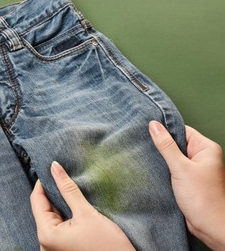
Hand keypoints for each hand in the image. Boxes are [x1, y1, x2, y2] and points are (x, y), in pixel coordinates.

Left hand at [30, 161, 134, 250]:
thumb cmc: (107, 245)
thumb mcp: (86, 213)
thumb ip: (68, 189)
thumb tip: (54, 167)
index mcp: (46, 235)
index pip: (36, 200)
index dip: (44, 182)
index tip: (52, 169)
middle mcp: (45, 243)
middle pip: (43, 209)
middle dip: (54, 193)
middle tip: (65, 176)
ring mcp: (53, 247)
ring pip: (52, 216)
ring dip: (61, 203)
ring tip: (71, 190)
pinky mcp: (63, 248)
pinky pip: (59, 226)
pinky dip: (65, 214)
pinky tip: (74, 206)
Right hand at [149, 121, 224, 249]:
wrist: (209, 226)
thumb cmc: (202, 198)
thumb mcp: (180, 168)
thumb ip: (166, 145)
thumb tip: (154, 125)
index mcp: (206, 148)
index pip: (182, 131)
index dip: (165, 130)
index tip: (147, 128)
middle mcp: (201, 157)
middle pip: (176, 143)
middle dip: (161, 145)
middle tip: (142, 143)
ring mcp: (194, 169)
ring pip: (172, 157)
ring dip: (160, 158)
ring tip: (144, 156)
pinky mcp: (186, 180)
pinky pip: (172, 169)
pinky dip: (162, 169)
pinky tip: (151, 169)